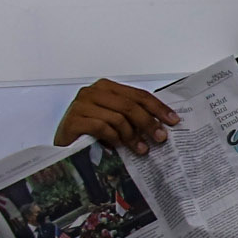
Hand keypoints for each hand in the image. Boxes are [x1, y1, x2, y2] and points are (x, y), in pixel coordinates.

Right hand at [57, 79, 177, 153]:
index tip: (173, 120)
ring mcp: (80, 104)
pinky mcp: (73, 119)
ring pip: (118, 117)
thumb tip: (162, 124)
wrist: (64, 147)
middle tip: (161, 137)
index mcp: (106, 88)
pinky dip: (114, 138)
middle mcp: (92, 92)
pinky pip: (102, 127)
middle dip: (149, 122)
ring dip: (133, 135)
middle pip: (130, 105)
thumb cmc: (92, 133)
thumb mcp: (116, 120)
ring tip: (141, 149)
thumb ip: (133, 116)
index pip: (138, 95)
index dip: (158, 107)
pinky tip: (118, 147)